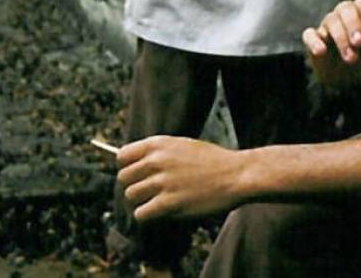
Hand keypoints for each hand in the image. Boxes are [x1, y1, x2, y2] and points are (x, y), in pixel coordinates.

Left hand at [116, 136, 244, 221]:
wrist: (238, 175)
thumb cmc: (214, 161)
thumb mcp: (184, 145)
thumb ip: (159, 153)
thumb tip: (135, 166)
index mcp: (160, 143)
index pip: (122, 156)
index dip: (128, 167)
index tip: (139, 175)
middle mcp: (157, 160)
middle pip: (123, 178)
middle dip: (135, 186)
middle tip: (151, 192)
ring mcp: (162, 182)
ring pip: (131, 196)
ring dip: (143, 201)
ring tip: (159, 201)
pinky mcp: (169, 203)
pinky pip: (141, 214)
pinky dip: (149, 216)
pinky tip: (163, 212)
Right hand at [302, 0, 360, 90]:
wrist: (360, 77)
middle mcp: (343, 15)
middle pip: (346, 9)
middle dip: (354, 25)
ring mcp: (328, 26)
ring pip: (331, 20)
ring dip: (341, 37)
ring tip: (352, 57)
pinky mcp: (315, 41)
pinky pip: (309, 35)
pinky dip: (313, 41)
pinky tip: (321, 51)